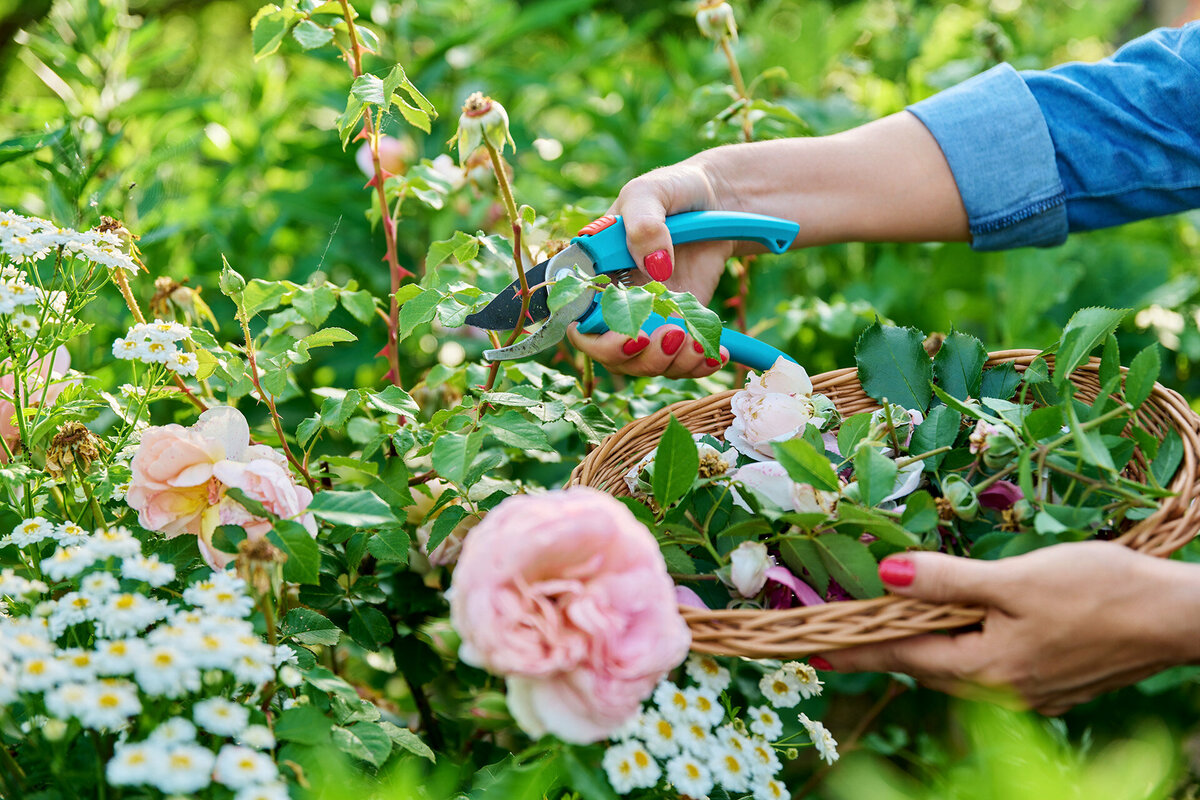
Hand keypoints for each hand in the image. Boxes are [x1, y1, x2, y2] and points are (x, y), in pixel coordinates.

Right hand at [566, 157, 736, 378]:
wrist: (719, 200)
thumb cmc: (674, 190)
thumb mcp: (652, 192)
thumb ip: (644, 223)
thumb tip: (654, 266)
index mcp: (595, 272)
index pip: (579, 319)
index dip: (600, 338)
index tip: (633, 335)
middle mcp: (615, 302)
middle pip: (610, 352)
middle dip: (639, 357)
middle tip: (673, 337)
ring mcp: (647, 317)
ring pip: (644, 363)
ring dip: (671, 363)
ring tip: (699, 343)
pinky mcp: (678, 326)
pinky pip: (678, 360)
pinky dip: (697, 364)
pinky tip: (716, 352)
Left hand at [817, 542, 1199, 714]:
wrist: (1178, 619)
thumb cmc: (1100, 591)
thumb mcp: (1015, 580)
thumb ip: (947, 581)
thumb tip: (885, 576)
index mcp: (984, 668)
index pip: (898, 655)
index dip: (852, 648)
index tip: (809, 650)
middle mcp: (999, 690)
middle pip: (922, 663)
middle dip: (879, 647)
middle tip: (837, 632)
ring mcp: (1026, 691)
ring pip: (953, 665)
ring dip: (919, 644)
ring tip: (885, 625)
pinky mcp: (1048, 681)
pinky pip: (984, 665)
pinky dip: (957, 644)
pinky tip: (954, 627)